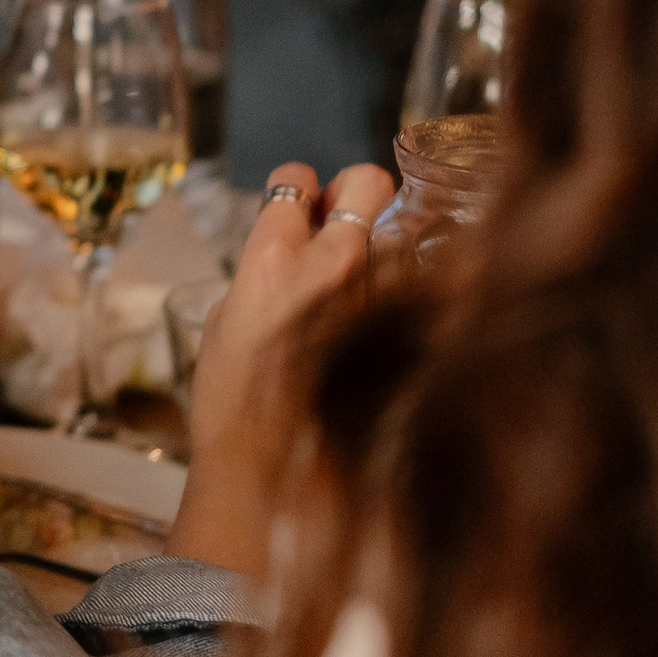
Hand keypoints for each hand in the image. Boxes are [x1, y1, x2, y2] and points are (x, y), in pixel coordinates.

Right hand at [168, 159, 394, 580]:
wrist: (277, 478)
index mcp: (271, 259)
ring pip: (408, 226)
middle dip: (357, 194)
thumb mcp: (228, 320)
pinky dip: (416, 289)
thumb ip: (266, 266)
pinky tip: (396, 320)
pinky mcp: (419, 329)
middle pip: (369, 179)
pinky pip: (429, 280)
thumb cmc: (238, 407)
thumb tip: (296, 240)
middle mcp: (335, 263)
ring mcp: (385, 295)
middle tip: (346, 225)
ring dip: (390, 245)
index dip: (297, 192)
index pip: (294, 178)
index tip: (300, 211)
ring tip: (370, 287)